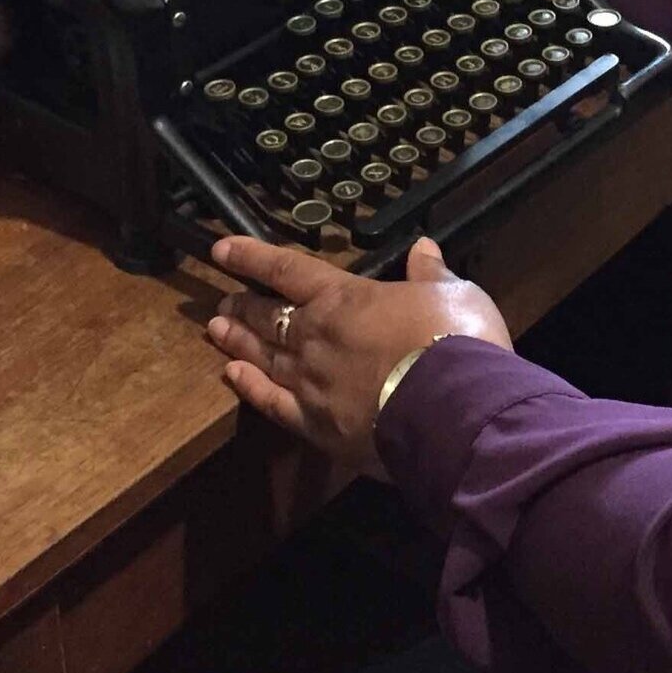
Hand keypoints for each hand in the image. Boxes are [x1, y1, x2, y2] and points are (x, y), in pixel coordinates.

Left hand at [206, 235, 511, 473]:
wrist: (455, 410)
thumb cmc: (456, 341)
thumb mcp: (454, 293)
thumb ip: (430, 274)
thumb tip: (423, 247)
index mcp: (345, 298)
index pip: (287, 270)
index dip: (252, 257)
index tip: (221, 251)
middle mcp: (316, 336)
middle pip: (268, 316)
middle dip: (244, 306)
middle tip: (223, 302)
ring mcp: (310, 382)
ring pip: (263, 356)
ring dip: (238, 342)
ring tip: (215, 331)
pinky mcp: (315, 424)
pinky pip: (272, 403)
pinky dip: (249, 388)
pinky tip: (231, 377)